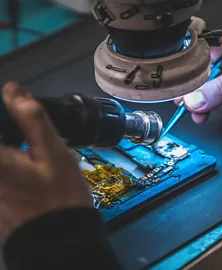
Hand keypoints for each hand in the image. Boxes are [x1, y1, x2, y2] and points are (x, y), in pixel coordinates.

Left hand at [0, 82, 91, 242]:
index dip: (8, 115)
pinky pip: (5, 171)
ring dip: (14, 146)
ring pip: (4, 153)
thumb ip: (32, 118)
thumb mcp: (53, 153)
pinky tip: (29, 171)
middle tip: (30, 136)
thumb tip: (12, 89)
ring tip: (32, 154)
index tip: (20, 115)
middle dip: (13, 133)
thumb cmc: (59, 196)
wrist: (59, 240)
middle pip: (0, 139)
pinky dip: (12, 163)